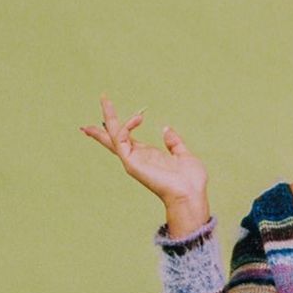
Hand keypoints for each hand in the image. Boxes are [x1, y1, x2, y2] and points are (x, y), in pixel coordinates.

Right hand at [80, 95, 209, 229]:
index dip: (119, 124)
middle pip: (114, 136)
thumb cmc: (190, 180)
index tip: (113, 111)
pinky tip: (137, 118)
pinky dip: (126, 127)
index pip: (127, 138)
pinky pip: (122, 140)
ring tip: (105, 99)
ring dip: (109, 117)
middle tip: (102, 99)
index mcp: (148, 155)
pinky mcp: (132, 163)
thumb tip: (166, 129)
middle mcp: (137, 157)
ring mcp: (133, 160)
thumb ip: (174, 142)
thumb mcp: (183, 155)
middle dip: (106, 119)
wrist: (190, 193)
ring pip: (114, 135)